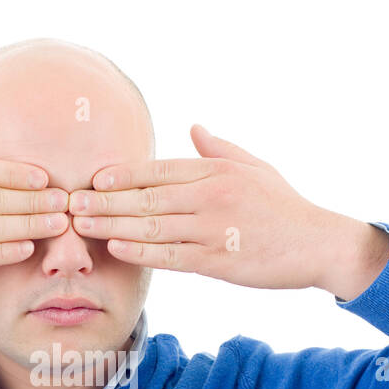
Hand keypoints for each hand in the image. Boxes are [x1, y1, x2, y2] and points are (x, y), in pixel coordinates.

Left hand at [66, 124, 388, 298]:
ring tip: (80, 225)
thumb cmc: (284, 207)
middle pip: (146, 197)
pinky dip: (141, 251)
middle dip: (104, 200)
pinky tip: (115, 248)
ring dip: (111, 225)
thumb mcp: (254, 167)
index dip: (123, 174)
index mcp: (215, 170)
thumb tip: (194, 127)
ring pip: (152, 225)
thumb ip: (219, 149)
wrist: (319, 244)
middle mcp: (210, 195)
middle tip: (69, 201)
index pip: (159, 170)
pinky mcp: (218, 261)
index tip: (93, 177)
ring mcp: (213, 229)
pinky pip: (171, 255)